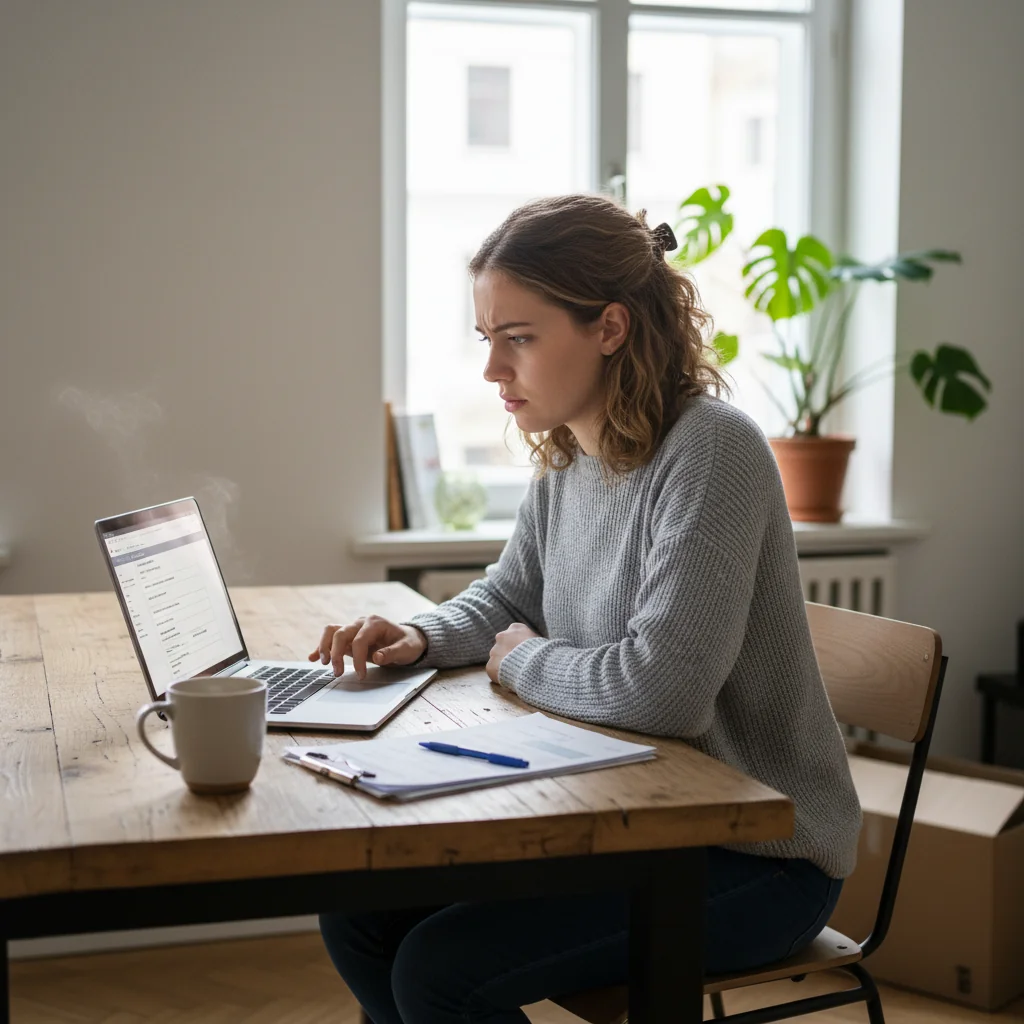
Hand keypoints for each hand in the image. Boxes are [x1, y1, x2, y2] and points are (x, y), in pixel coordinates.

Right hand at [309, 615, 426, 679]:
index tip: (360, 675)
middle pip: (340, 633)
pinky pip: (331, 638)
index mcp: (375, 623)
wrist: (408, 639)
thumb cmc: (408, 643)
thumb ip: (392, 652)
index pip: (360, 640)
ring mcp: (354, 629)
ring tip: (323, 663)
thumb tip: (377, 657)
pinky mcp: (349, 637)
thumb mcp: (406, 649)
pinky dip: (320, 647)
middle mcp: (361, 623)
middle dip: (336, 653)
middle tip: (337, 672)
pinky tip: (312, 657)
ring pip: (332, 632)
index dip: (358, 658)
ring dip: (324, 647)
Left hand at [486, 622, 540, 684]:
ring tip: (516, 673)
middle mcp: (502, 636)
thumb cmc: (543, 653)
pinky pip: (493, 671)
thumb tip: (533, 650)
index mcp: (515, 628)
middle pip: (502, 645)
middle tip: (519, 664)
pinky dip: (500, 675)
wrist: (534, 665)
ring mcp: (494, 650)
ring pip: (497, 658)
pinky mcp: (490, 665)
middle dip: (508, 654)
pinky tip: (511, 679)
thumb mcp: (540, 641)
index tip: (524, 653)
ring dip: (503, 664)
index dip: (518, 645)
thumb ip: (530, 642)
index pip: (513, 634)